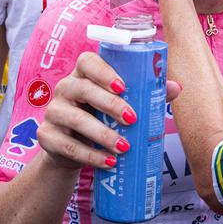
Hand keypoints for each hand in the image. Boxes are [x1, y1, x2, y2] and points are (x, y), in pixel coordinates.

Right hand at [37, 51, 181, 169]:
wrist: (74, 149)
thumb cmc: (103, 118)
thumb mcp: (122, 104)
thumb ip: (147, 93)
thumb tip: (176, 87)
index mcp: (83, 75)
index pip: (87, 61)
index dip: (103, 71)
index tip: (124, 86)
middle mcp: (65, 88)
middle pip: (81, 89)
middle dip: (109, 104)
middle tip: (132, 118)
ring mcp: (53, 112)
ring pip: (74, 119)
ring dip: (101, 134)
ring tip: (124, 146)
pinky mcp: (46, 136)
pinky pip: (67, 145)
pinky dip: (90, 155)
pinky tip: (108, 162)